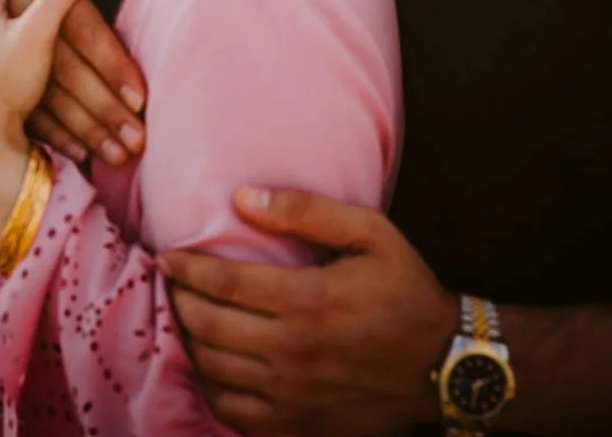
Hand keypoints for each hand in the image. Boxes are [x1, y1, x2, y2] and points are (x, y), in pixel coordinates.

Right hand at [5, 0, 149, 168]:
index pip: (82, 30)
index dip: (112, 63)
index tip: (142, 97)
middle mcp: (15, 17)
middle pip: (66, 73)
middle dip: (103, 111)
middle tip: (137, 143)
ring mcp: (4, 45)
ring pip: (48, 97)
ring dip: (85, 130)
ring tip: (121, 156)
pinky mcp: (1, 64)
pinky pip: (30, 105)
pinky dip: (58, 133)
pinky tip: (84, 153)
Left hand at [159, 188, 457, 436]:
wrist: (443, 366)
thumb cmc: (405, 290)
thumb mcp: (370, 232)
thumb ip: (306, 210)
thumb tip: (242, 198)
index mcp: (308, 301)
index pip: (223, 284)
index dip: (186, 269)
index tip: (169, 256)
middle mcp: (293, 353)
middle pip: (208, 327)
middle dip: (180, 301)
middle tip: (172, 283)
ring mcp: (293, 396)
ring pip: (213, 370)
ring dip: (190, 341)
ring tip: (186, 316)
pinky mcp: (297, 425)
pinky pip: (232, 410)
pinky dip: (210, 385)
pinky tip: (210, 362)